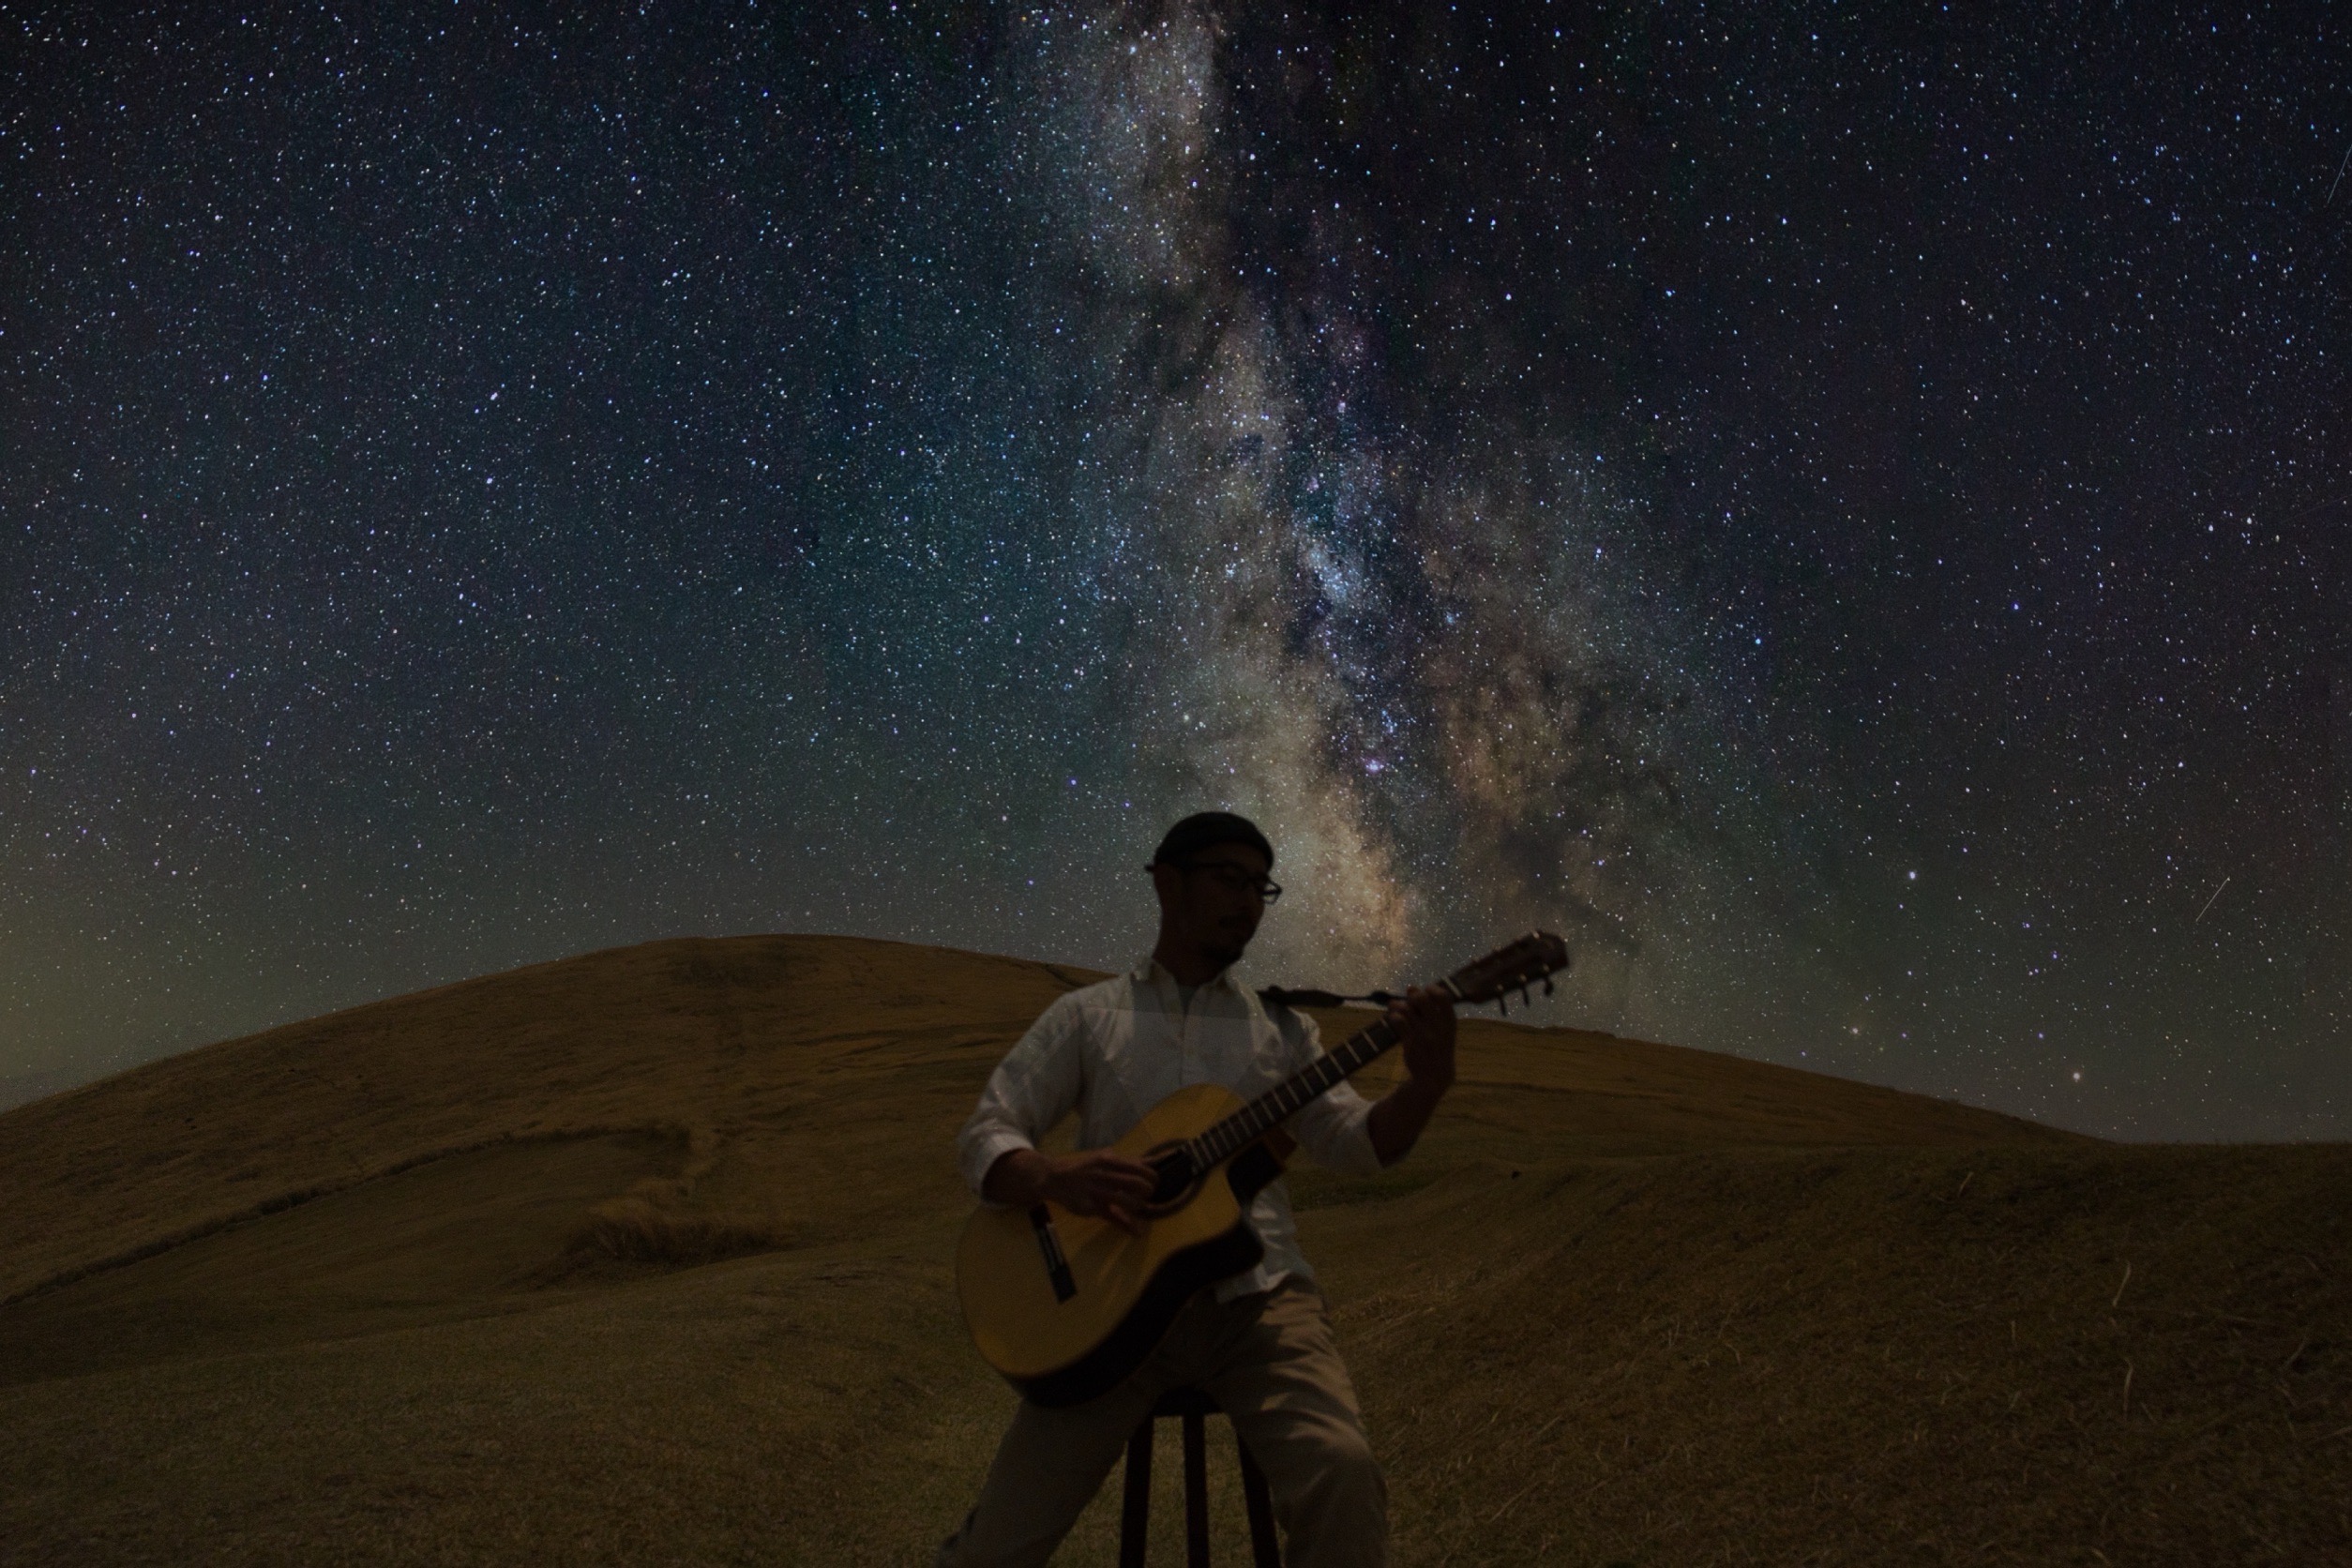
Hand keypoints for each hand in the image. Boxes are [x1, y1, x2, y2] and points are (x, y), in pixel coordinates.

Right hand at [1043, 1149, 1158, 1233]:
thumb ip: (1128, 1161)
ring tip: (1137, 1206)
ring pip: (1128, 1201)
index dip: (1152, 1177)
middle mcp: (1104, 1175)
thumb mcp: (1105, 1158)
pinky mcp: (1091, 1208)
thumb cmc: (1084, 1167)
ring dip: (1138, 1206)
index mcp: (1110, 1161)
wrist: (1055, 1178)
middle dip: (1148, 1192)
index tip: (1153, 1182)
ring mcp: (1097, 1192)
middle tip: (1147, 1195)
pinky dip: (1127, 1226)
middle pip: (1138, 1184)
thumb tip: (1153, 1161)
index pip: (1140, 1169)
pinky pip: (1113, 1218)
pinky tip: (1137, 1232)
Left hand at [1389, 984, 1457, 1097]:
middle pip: (1422, 999)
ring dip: (1398, 1005)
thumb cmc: (1438, 1047)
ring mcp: (1424, 1035)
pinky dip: (1393, 1016)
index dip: (1432, 989)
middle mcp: (1438, 1027)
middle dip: (1413, 995)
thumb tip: (1410, 987)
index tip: (1426, 990)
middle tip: (1409, 999)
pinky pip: (1398, 1022)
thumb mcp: (1444, 1030)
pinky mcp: (1411, 1043)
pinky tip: (1393, 1017)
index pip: (1444, 997)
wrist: (1435, 1076)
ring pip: (1406, 1009)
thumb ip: (1431, 1009)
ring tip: (1394, 1005)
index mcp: (1450, 1022)